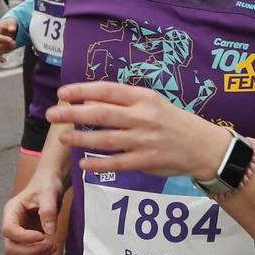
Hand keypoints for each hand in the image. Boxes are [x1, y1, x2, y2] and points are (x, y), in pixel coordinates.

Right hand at [0, 13, 20, 56]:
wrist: (8, 28)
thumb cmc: (10, 24)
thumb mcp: (11, 22)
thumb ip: (12, 25)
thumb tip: (12, 29)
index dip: (3, 39)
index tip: (11, 40)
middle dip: (4, 46)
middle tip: (14, 43)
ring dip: (5, 51)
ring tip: (14, 45)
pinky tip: (5, 60)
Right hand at [2, 165, 66, 254]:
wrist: (51, 184)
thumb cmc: (46, 185)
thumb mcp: (49, 193)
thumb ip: (48, 210)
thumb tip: (50, 230)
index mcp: (12, 211)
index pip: (8, 230)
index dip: (23, 237)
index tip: (41, 236)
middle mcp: (12, 224)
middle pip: (11, 247)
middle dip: (30, 251)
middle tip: (50, 245)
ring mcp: (19, 235)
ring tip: (53, 248)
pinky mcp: (28, 241)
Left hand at [47, 82, 226, 178]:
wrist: (202, 145)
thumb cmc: (173, 121)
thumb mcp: (153, 102)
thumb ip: (126, 101)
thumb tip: (91, 99)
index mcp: (143, 97)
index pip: (107, 91)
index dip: (82, 91)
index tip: (63, 93)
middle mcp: (142, 117)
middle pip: (101, 113)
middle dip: (73, 114)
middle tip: (52, 115)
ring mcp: (144, 140)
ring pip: (105, 139)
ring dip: (81, 138)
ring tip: (63, 138)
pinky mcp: (146, 160)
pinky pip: (117, 163)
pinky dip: (98, 163)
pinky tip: (83, 162)